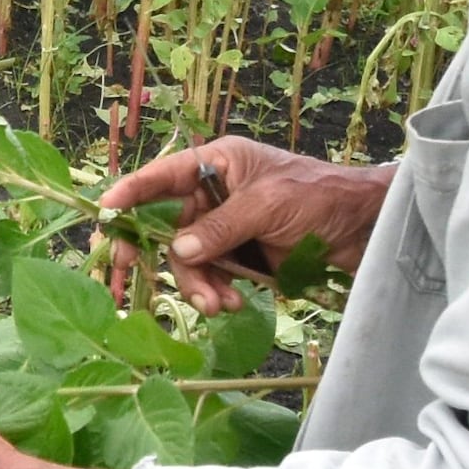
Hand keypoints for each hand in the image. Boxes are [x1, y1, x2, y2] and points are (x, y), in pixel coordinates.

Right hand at [95, 133, 391, 312]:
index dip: (131, 192)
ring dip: (195, 283)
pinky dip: (215, 292)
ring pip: (188, 258)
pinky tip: (229, 305)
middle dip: (158, 253)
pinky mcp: (241, 254)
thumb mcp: (268, 205)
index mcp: (218, 164)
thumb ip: (221, 227)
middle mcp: (214, 192)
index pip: (163, 175)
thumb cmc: (319, 197)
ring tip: (215, 305)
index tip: (105, 211)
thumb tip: (179, 250)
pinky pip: (212, 275)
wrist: (364, 227)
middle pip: (167, 224)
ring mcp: (227, 226)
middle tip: (130, 274)